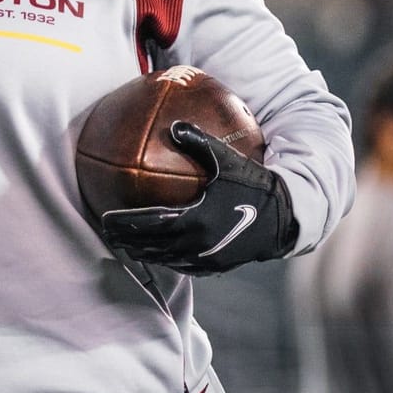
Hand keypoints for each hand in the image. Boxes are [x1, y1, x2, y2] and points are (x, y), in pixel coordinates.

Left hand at [98, 121, 297, 274]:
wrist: (287, 216)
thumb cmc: (256, 184)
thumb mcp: (227, 161)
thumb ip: (199, 142)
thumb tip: (173, 125)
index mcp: (195, 219)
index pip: (149, 224)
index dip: (125, 224)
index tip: (105, 220)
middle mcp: (198, 244)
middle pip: (152, 247)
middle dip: (127, 241)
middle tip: (107, 234)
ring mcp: (208, 259)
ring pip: (166, 259)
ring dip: (144, 253)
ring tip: (127, 246)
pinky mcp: (218, 266)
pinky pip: (185, 266)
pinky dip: (167, 260)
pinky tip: (160, 254)